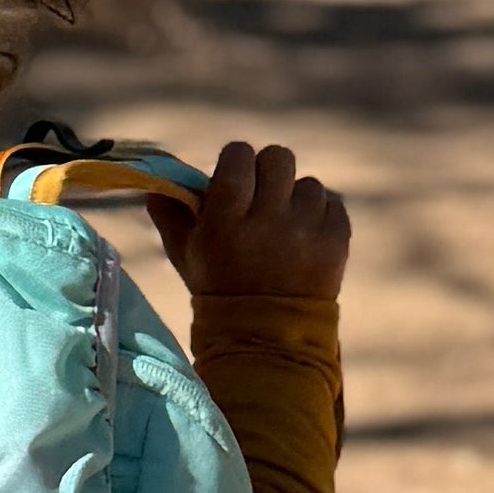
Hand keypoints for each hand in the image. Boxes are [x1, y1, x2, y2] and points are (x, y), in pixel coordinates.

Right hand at [151, 137, 349, 307]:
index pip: (239, 155)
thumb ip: (170, 215)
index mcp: (228, 219)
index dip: (238, 161)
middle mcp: (268, 220)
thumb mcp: (187, 254)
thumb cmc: (220, 288)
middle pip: (278, 158)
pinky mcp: (336, 242)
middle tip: (264, 196)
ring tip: (287, 229)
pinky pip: (333, 204)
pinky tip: (307, 239)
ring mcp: (306, 231)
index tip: (237, 177)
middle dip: (269, 173)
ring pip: (308, 184)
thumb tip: (157, 184)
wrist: (266, 337)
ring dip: (296, 201)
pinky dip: (321, 218)